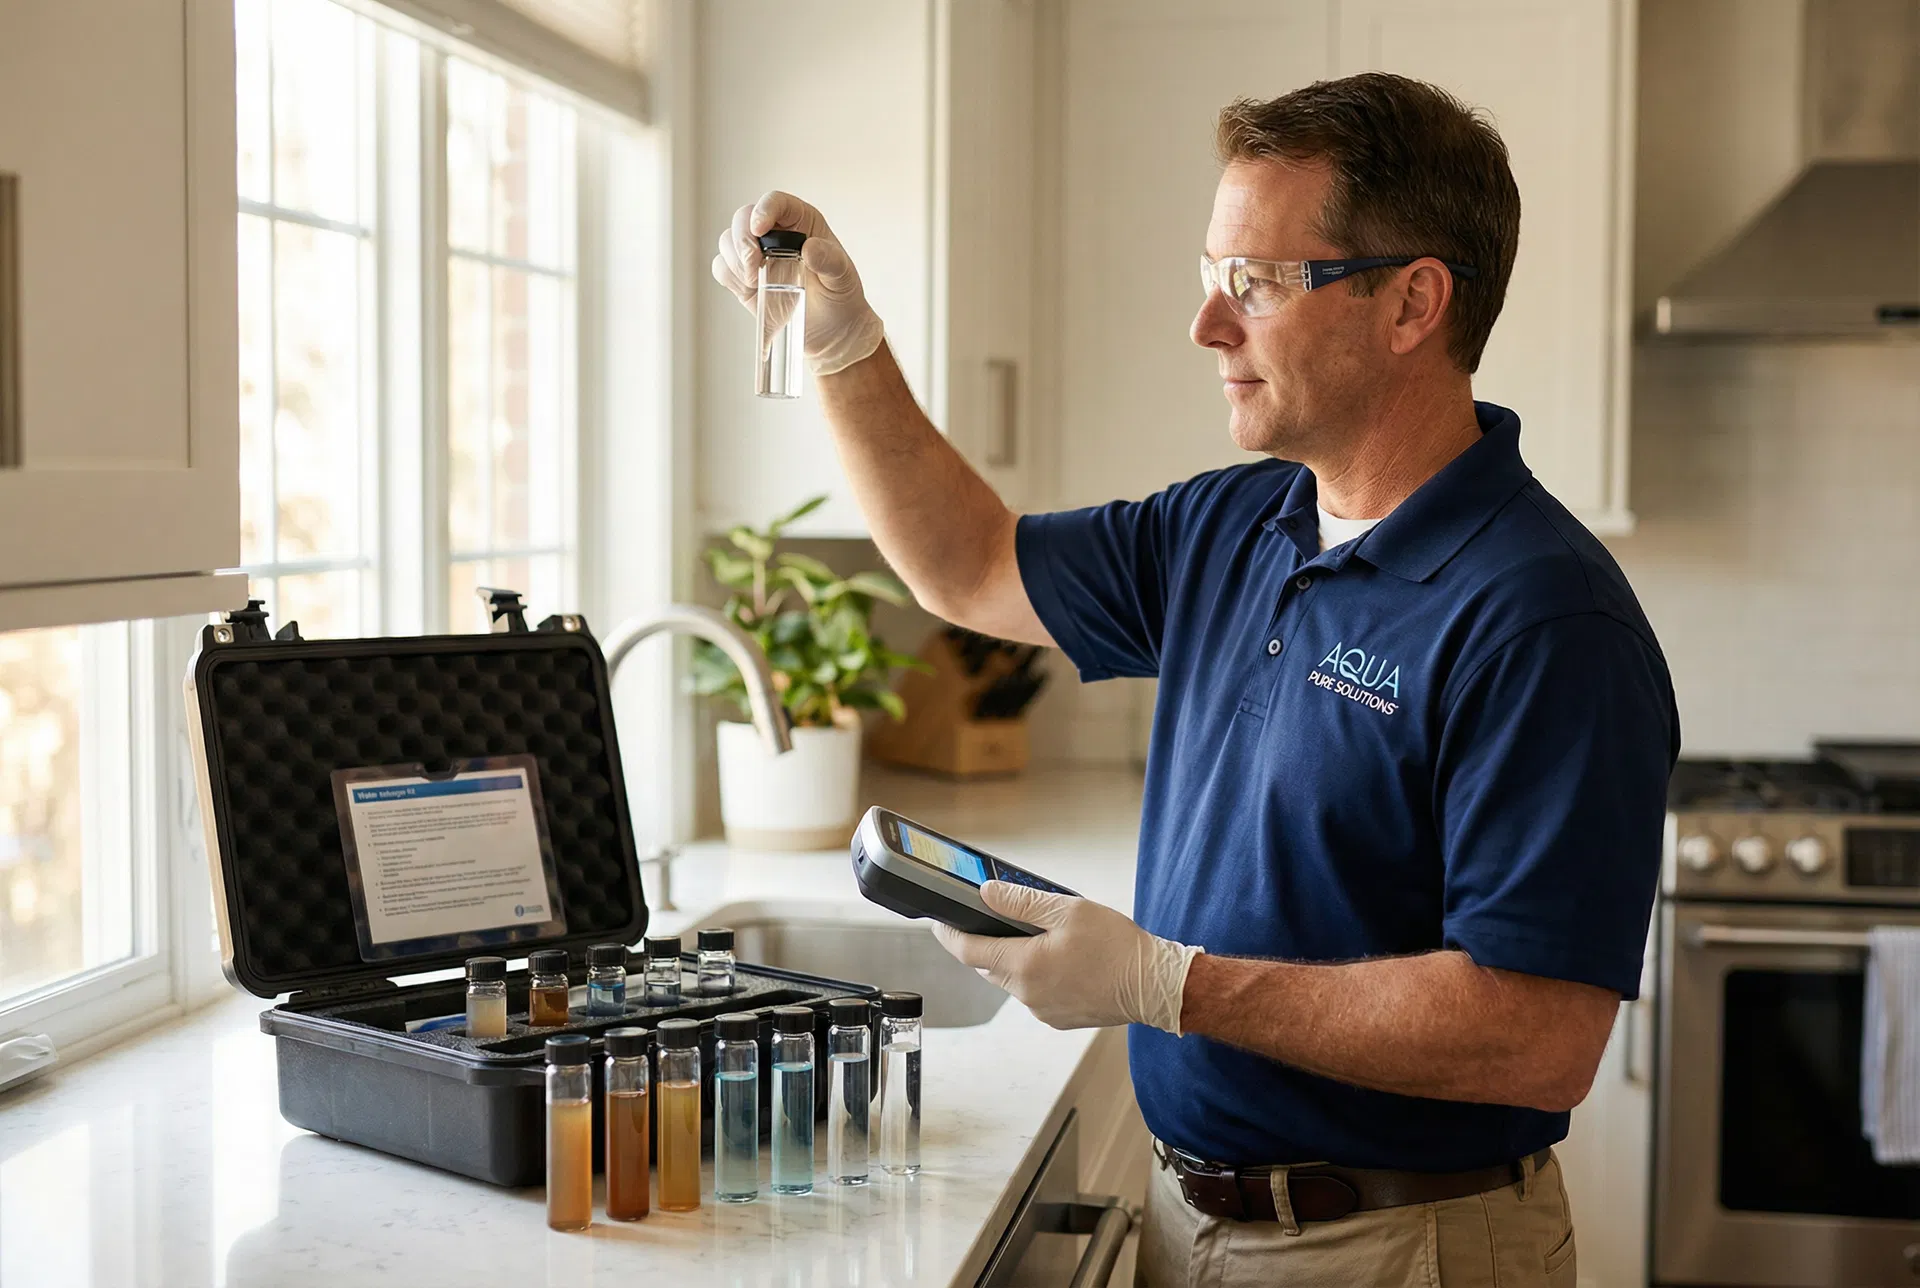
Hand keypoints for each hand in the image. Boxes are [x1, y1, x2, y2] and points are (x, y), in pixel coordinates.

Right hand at [711, 190, 886, 377]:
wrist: (832, 333)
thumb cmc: (841, 298)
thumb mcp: (842, 277)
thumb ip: (830, 260)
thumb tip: (809, 248)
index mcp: (801, 222)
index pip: (776, 202)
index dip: (763, 210)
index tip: (759, 229)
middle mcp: (775, 233)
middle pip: (742, 219)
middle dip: (742, 240)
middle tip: (754, 266)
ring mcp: (757, 255)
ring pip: (727, 241)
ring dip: (735, 261)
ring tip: (756, 282)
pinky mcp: (744, 278)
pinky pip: (722, 267)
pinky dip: (729, 276)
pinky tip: (750, 289)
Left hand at [932, 882, 1201, 1032]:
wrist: (1154, 986)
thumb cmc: (1116, 946)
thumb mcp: (1068, 910)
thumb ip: (1022, 902)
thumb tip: (985, 893)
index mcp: (1024, 965)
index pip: (968, 951)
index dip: (949, 935)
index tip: (939, 922)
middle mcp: (1026, 993)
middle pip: (987, 967)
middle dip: (983, 944)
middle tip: (992, 919)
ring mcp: (1041, 1010)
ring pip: (1010, 981)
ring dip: (1012, 960)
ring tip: (1034, 935)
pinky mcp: (1057, 1018)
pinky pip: (1032, 994)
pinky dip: (1034, 975)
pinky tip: (1057, 959)